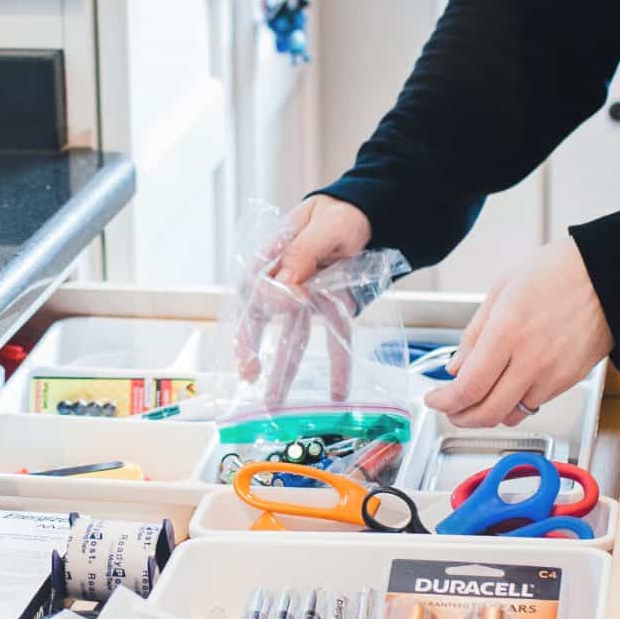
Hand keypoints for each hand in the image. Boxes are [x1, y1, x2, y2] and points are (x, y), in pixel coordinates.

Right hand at [231, 197, 372, 406]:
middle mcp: (284, 280)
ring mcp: (305, 297)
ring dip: (284, 370)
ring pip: (292, 337)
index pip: (251, 289)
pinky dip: (336, 365)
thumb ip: (301, 255)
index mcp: (273, 255)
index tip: (251, 345)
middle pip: (261, 319)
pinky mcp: (329, 308)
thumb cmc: (341, 215)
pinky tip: (337, 391)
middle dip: (252, 350)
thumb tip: (281, 291)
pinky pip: (331, 338)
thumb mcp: (324, 227)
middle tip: (247, 374)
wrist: (372, 217)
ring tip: (274, 403)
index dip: (247, 321)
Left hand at [433, 237, 612, 429]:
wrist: (609, 277)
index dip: (445, 402)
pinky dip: (514, 406)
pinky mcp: (569, 381)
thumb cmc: (559, 272)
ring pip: (511, 415)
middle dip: (461, 418)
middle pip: (487, 413)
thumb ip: (475, 333)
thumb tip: (455, 368)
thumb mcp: (502, 289)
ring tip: (475, 402)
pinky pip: (534, 405)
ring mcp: (553, 375)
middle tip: (450, 410)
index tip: (434, 400)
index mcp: (507, 333)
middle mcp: (531, 360)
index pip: (468, 387)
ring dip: (487, 415)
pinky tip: (505, 391)